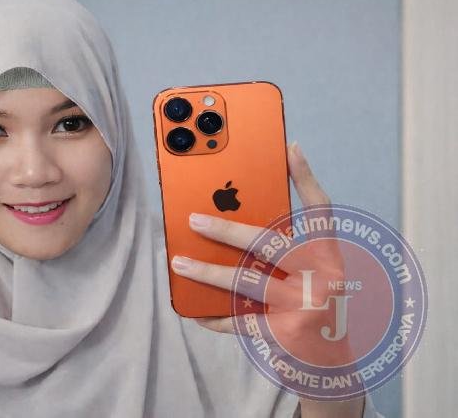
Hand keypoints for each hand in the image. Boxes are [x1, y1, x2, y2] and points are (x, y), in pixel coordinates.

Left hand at [171, 142, 364, 415]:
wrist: (333, 363)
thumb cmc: (311, 304)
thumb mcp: (312, 273)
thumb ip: (289, 246)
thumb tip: (240, 212)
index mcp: (328, 255)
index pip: (321, 210)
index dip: (307, 178)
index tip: (289, 148)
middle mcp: (322, 277)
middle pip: (270, 242)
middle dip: (227, 228)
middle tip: (192, 219)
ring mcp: (304, 306)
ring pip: (247, 280)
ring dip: (208, 271)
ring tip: (178, 262)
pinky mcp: (286, 334)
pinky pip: (240, 322)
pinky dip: (215, 316)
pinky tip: (193, 310)